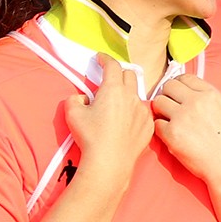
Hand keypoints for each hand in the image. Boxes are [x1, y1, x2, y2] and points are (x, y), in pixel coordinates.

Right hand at [65, 54, 153, 181]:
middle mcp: (131, 96)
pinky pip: (142, 111)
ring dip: (127, 93)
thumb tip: (83, 98)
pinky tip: (125, 121)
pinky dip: (134, 110)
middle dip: (118, 73)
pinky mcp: (148, 125)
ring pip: (137, 93)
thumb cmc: (90, 137)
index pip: (112, 65)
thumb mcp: (72, 113)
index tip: (100, 58)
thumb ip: (75, 98)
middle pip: (129, 74)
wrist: (109, 162)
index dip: (105, 59)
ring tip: (116, 104)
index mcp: (113, 89)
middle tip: (109, 79)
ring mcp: (142, 111)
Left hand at [151, 73, 220, 186]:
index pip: (185, 78)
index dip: (179, 87)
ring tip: (170, 123)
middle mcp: (196, 101)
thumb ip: (203, 100)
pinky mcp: (172, 133)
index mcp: (211, 94)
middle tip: (171, 109)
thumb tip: (182, 96)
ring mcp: (182, 117)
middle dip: (168, 96)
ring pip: (158, 102)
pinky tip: (172, 137)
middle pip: (168, 86)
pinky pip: (156, 124)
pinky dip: (161, 130)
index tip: (178, 95)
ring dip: (161, 111)